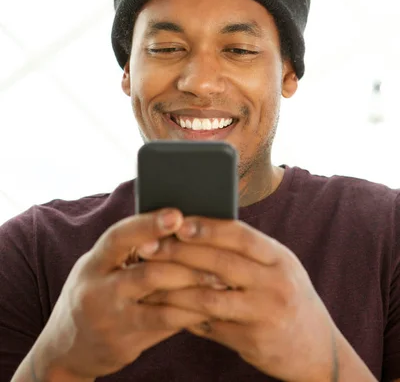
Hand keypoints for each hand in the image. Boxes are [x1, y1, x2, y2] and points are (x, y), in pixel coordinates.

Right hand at [32, 209, 222, 380]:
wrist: (68, 346)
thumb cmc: (97, 291)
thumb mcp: (102, 266)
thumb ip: (131, 249)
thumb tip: (178, 223)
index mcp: (94, 262)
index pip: (119, 238)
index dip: (147, 225)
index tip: (177, 214)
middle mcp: (98, 291)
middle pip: (147, 273)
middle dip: (186, 263)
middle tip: (217, 255)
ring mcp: (112, 320)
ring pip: (161, 302)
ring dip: (195, 289)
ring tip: (220, 279)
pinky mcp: (126, 343)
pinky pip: (166, 325)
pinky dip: (190, 313)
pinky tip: (209, 305)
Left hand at [139, 217, 337, 381]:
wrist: (318, 350)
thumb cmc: (287, 297)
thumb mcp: (278, 268)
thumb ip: (247, 252)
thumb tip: (198, 228)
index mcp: (279, 258)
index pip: (240, 235)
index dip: (207, 227)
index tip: (177, 222)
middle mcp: (275, 283)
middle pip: (221, 262)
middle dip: (181, 252)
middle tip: (149, 246)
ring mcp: (264, 314)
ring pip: (210, 297)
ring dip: (174, 287)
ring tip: (147, 278)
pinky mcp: (252, 342)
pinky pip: (210, 326)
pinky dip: (184, 315)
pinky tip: (163, 307)